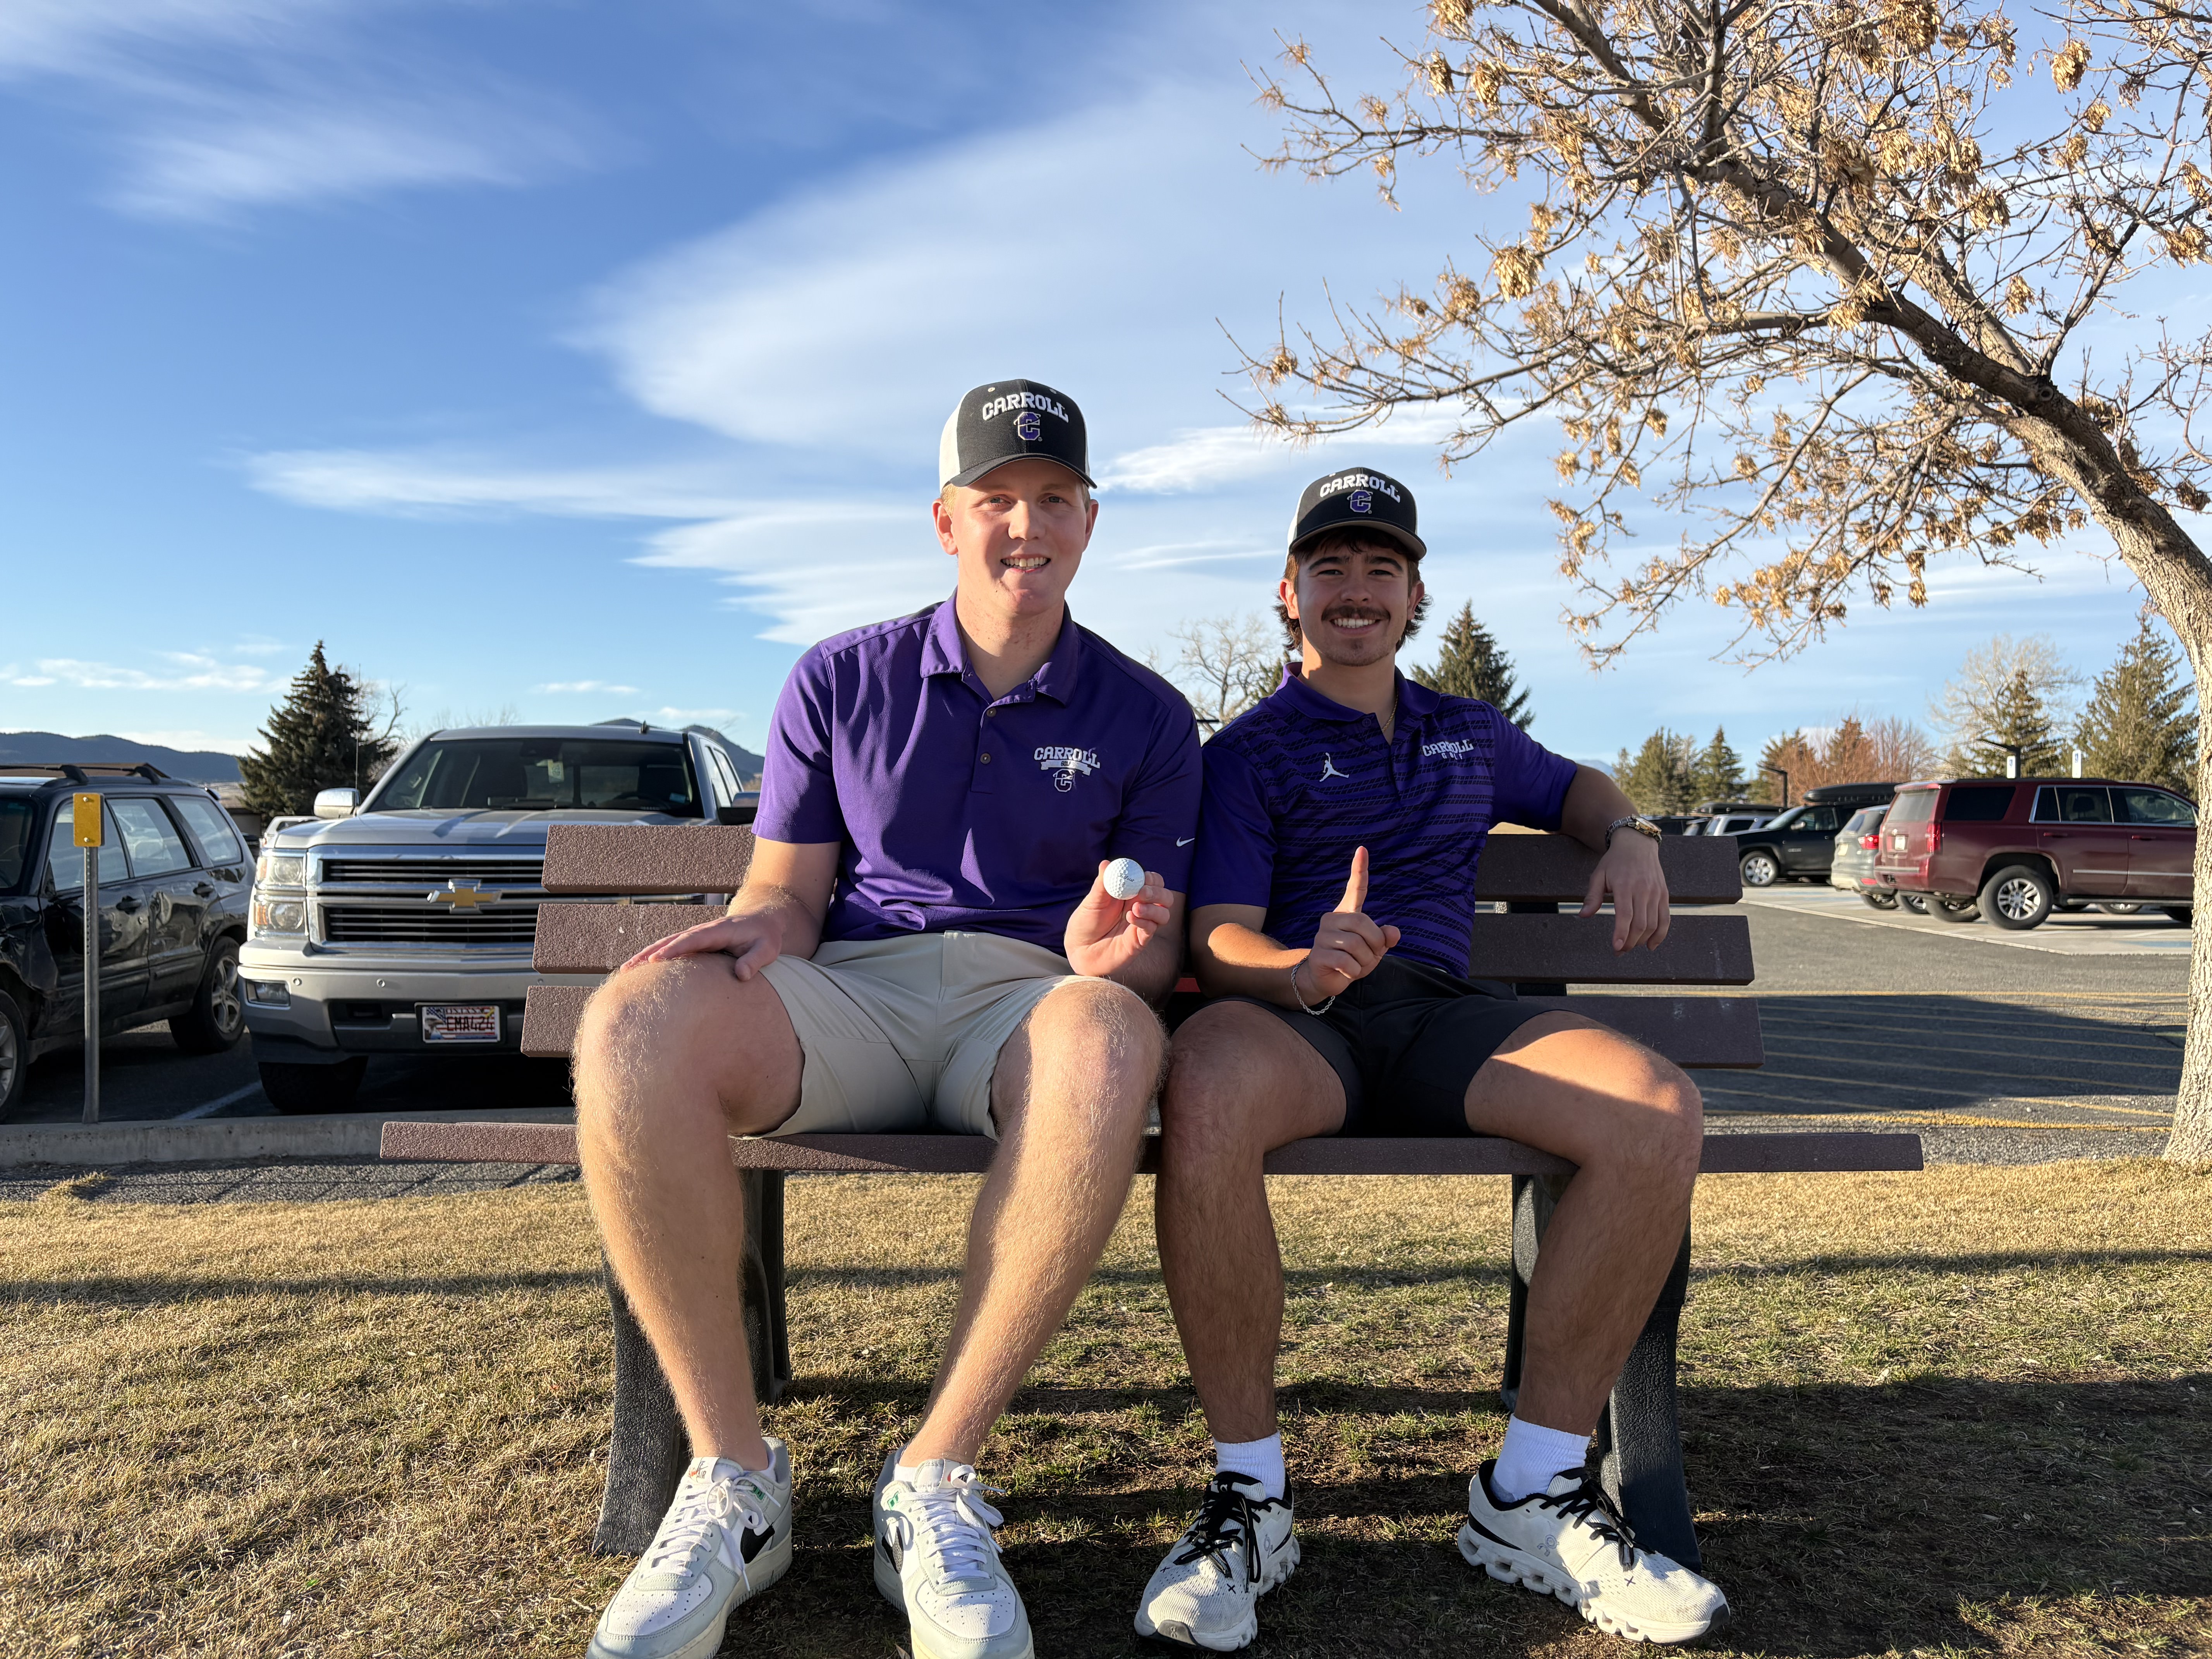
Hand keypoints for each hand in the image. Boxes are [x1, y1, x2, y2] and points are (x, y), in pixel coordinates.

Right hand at [618, 911, 782, 980]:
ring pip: (665, 945)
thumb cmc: (765, 937)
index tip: (655, 961)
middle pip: (670, 942)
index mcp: (718, 932)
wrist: (763, 921)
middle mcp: (702, 932)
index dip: (673, 950)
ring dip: (645, 956)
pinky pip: (670, 950)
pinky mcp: (694, 944)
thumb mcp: (768, 948)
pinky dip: (653, 957)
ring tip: (624, 972)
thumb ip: (756, 960)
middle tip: (627, 970)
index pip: (692, 940)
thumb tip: (741, 975)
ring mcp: (696, 937)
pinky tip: (639, 971)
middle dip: (648, 954)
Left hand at [1065, 860, 1171, 978]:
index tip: (1143, 878)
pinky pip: (1152, 929)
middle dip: (1157, 892)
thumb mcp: (1092, 901)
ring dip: (1154, 909)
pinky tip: (1130, 918)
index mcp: (1131, 894)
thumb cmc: (1085, 923)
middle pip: (1164, 896)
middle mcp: (1140, 908)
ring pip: (1164, 914)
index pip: (1152, 882)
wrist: (1079, 949)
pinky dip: (1144, 922)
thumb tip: (1106, 863)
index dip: (1152, 878)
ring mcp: (1141, 925)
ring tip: (1134, 909)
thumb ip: (1102, 883)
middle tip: (1142, 893)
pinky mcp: (1139, 940)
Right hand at [1300, 845, 1399, 999]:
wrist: (1326, 980)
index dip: (1359, 869)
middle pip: (1363, 923)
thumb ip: (1385, 939)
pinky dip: (1354, 971)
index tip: (1362, 849)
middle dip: (1374, 944)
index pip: (1355, 888)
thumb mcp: (1374, 950)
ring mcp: (1322, 936)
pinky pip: (1346, 962)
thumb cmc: (1352, 960)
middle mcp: (1332, 919)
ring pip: (1355, 945)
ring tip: (1357, 965)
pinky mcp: (1318, 954)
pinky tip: (1347, 972)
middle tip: (1371, 956)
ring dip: (1364, 961)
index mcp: (1347, 914)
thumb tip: (1393, 933)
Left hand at [1581, 829, 1670, 951]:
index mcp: (1624, 886)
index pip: (1625, 915)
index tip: (1616, 948)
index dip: (1621, 934)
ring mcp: (1656, 893)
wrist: (1638, 844)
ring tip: (1630, 946)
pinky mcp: (1664, 895)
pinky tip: (1650, 945)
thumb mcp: (1598, 875)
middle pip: (1640, 924)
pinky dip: (1660, 935)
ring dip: (1642, 940)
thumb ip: (1592, 896)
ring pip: (1653, 924)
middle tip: (1619, 951)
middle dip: (1629, 942)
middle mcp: (1643, 890)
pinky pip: (1665, 919)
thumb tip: (1583, 915)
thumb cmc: (1614, 861)